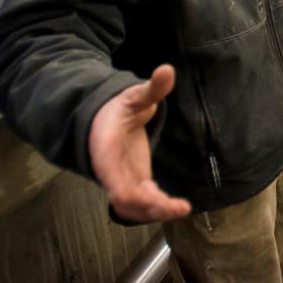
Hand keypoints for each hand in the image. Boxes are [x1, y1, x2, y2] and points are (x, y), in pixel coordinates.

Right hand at [88, 64, 191, 221]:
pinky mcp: (133, 181)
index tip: (155, 200)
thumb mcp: (134, 96)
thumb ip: (152, 88)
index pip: (115, 180)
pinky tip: (176, 207)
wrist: (102, 119)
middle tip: (178, 208)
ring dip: (153, 212)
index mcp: (106, 151)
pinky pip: (140, 202)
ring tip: (180, 210)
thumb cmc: (118, 108)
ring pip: (132, 206)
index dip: (132, 194)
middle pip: (125, 199)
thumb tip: (167, 69)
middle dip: (149, 208)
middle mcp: (111, 171)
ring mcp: (121, 179)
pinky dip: (155, 208)